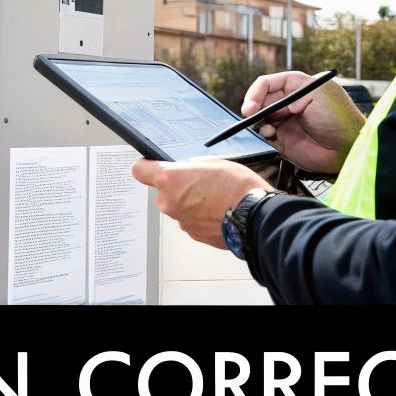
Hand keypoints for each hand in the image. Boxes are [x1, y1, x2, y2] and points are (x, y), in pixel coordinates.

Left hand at [131, 157, 270, 250]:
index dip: (146, 167)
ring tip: (214, 197)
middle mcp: (170, 202)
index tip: (150, 166)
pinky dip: (200, 216)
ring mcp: (180, 220)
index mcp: (170, 180)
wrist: (255, 217)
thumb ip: (190, 166)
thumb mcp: (213, 162)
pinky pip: (190, 220)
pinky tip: (217, 210)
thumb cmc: (238, 188)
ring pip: (178, 206)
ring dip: (190, 202)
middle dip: (177, 187)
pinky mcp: (192, 233)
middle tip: (199, 182)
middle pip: (163, 191)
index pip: (140, 171)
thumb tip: (186, 170)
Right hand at [241, 72, 365, 173]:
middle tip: (251, 117)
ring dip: (257, 123)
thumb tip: (267, 102)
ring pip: (259, 120)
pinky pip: (264, 137)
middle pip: (260, 102)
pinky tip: (271, 136)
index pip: (268, 85)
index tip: (251, 106)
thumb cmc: (340, 118)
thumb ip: (290, 91)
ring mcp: (285, 123)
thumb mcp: (317, 93)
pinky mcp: (284, 142)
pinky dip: (262, 136)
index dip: (256, 93)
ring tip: (267, 129)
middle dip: (253, 109)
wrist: (348, 148)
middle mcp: (289, 104)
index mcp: (297, 87)